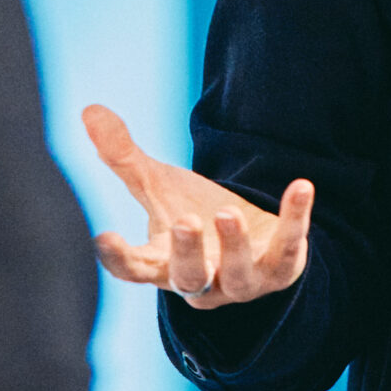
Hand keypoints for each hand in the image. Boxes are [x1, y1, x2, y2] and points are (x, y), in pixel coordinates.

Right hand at [80, 104, 313, 309]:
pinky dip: (294, 218)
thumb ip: (123, 157)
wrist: (250, 243)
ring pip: (237, 274)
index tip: (104, 238)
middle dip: (187, 252)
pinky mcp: (279, 268)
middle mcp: (200, 280)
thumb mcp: (159, 186)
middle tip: (186, 222)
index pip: (134, 268)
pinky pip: (288, 249)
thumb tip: (89, 109)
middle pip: (188, 277)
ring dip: (234, 245)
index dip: (118, 258)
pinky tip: (300, 186)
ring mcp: (241, 281)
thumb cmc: (192, 216)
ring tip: (227, 212)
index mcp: (162, 263)